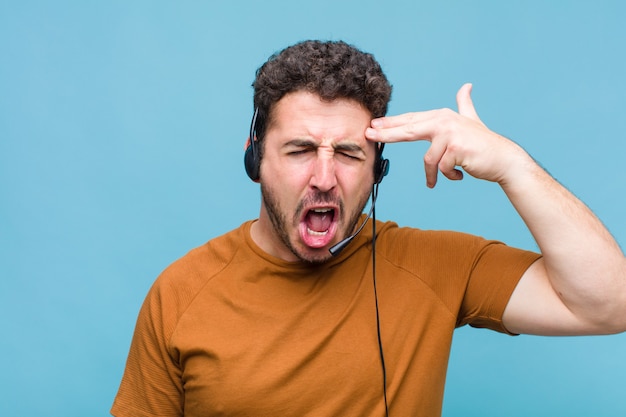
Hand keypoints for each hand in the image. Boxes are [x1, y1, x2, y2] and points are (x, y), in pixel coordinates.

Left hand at [365, 83, 530, 187]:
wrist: (503, 159)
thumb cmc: (484, 144)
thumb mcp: (472, 120)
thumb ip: (464, 104)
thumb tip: (466, 85)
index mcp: (441, 116)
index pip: (410, 120)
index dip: (390, 124)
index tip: (372, 126)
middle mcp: (444, 121)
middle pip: (408, 130)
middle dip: (386, 134)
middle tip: (368, 136)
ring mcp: (450, 134)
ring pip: (429, 160)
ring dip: (435, 174)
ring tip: (443, 178)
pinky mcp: (455, 148)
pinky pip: (441, 169)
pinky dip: (449, 177)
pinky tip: (459, 175)